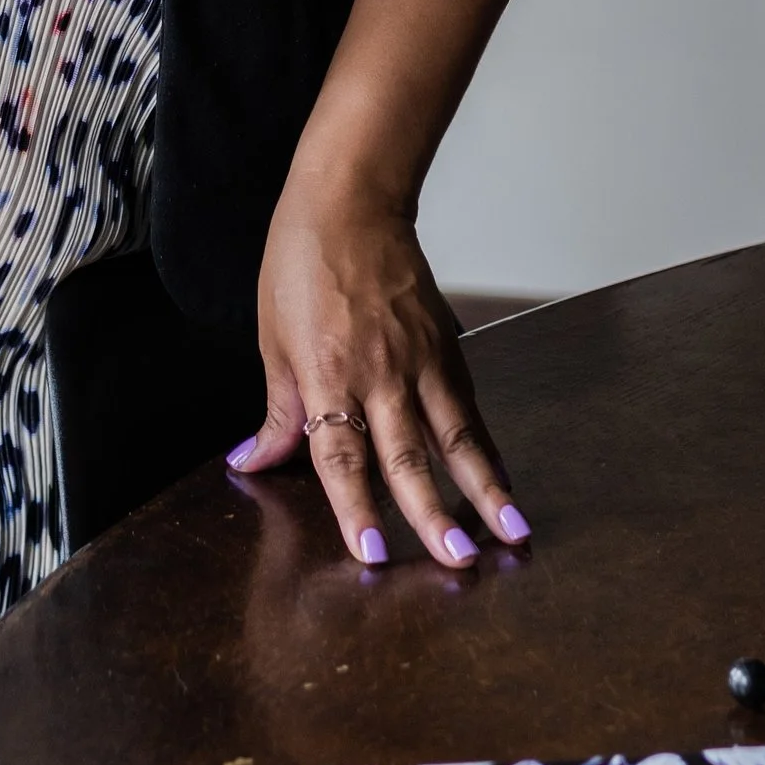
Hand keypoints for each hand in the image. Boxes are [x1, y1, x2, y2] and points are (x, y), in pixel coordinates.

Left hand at [231, 173, 530, 570]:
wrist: (350, 203)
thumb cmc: (301, 264)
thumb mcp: (272, 339)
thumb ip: (276, 411)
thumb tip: (252, 460)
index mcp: (327, 373)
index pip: (342, 454)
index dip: (355, 507)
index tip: (371, 551)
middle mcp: (378, 373)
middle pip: (408, 457)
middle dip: (433, 515)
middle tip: (458, 562)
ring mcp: (420, 359)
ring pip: (456, 437)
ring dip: (484, 489)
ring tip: (512, 533)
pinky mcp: (447, 346)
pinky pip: (468, 407)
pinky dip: (486, 448)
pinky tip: (502, 481)